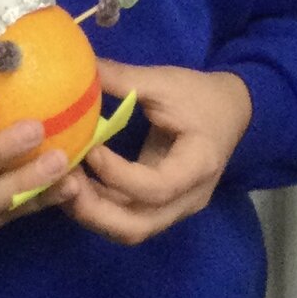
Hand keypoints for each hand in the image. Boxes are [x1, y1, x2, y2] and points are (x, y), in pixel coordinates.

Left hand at [57, 58, 251, 245]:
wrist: (233, 111)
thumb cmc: (201, 95)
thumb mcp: (166, 81)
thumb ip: (124, 79)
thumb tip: (81, 68)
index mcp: (198, 165)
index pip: (155, 187)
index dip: (117, 174)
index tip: (89, 148)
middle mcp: (188, 198)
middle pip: (138, 226)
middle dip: (94, 211)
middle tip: (63, 182)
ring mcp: (176, 208)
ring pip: (130, 229)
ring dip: (92, 214)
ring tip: (63, 185)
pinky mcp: (163, 207)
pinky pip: (129, 217)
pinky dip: (100, 208)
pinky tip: (78, 185)